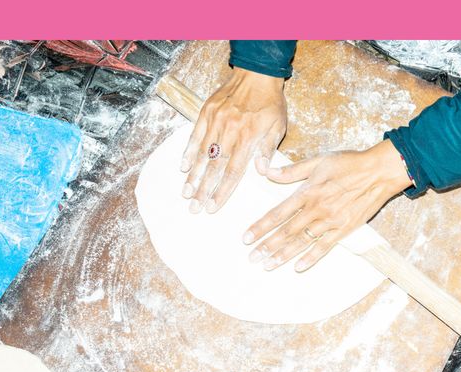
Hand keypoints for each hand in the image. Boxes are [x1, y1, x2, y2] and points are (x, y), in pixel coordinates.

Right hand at [181, 67, 286, 213]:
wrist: (257, 73)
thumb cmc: (270, 103)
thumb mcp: (277, 126)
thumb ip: (268, 150)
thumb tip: (262, 172)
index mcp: (248, 139)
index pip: (233, 172)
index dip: (222, 192)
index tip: (213, 207)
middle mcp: (229, 132)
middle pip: (214, 167)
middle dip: (203, 190)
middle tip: (194, 208)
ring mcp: (216, 122)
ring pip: (202, 154)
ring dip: (193, 176)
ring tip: (186, 193)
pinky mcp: (206, 112)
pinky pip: (195, 135)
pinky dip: (188, 152)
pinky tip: (183, 167)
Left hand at [242, 140, 412, 271]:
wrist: (379, 172)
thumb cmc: (349, 163)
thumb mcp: (318, 161)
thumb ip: (292, 170)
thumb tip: (267, 171)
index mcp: (307, 192)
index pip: (278, 213)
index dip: (261, 226)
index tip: (246, 237)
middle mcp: (316, 209)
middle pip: (286, 231)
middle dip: (267, 246)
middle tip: (252, 258)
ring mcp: (330, 221)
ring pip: (302, 241)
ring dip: (283, 255)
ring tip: (268, 265)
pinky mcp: (344, 229)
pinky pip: (324, 247)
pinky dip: (311, 258)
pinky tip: (298, 267)